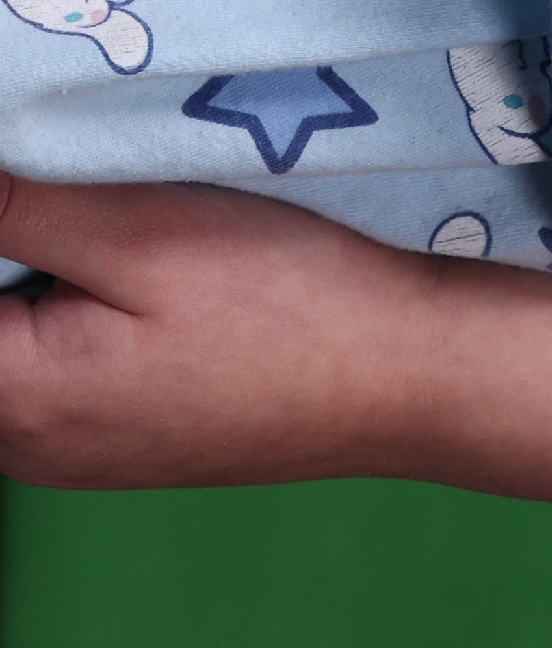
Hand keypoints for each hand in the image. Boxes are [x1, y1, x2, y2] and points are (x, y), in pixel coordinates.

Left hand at [0, 175, 463, 490]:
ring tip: (126, 227)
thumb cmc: (295, 308)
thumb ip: (16, 208)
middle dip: (18, 252)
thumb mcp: (147, 234)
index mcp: (9, 398)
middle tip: (96, 201)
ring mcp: (70, 453)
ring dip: (41, 279)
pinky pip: (53, 369)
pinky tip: (148, 278)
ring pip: (13, 341)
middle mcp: (21, 446)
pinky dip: (76, 313)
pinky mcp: (118, 442)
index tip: (43, 194)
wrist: (416, 378)